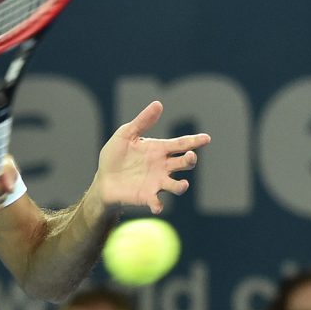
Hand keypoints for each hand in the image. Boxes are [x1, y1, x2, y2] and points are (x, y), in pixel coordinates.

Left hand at [96, 101, 210, 213]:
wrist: (104, 179)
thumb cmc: (115, 156)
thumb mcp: (125, 135)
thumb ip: (142, 122)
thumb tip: (158, 104)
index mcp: (159, 149)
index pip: (181, 143)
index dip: (195, 140)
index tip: (206, 138)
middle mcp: (163, 166)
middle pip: (184, 163)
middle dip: (190, 160)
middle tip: (190, 156)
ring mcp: (157, 182)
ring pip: (176, 185)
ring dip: (181, 186)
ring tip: (183, 184)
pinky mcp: (147, 196)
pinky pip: (157, 202)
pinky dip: (158, 204)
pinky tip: (157, 205)